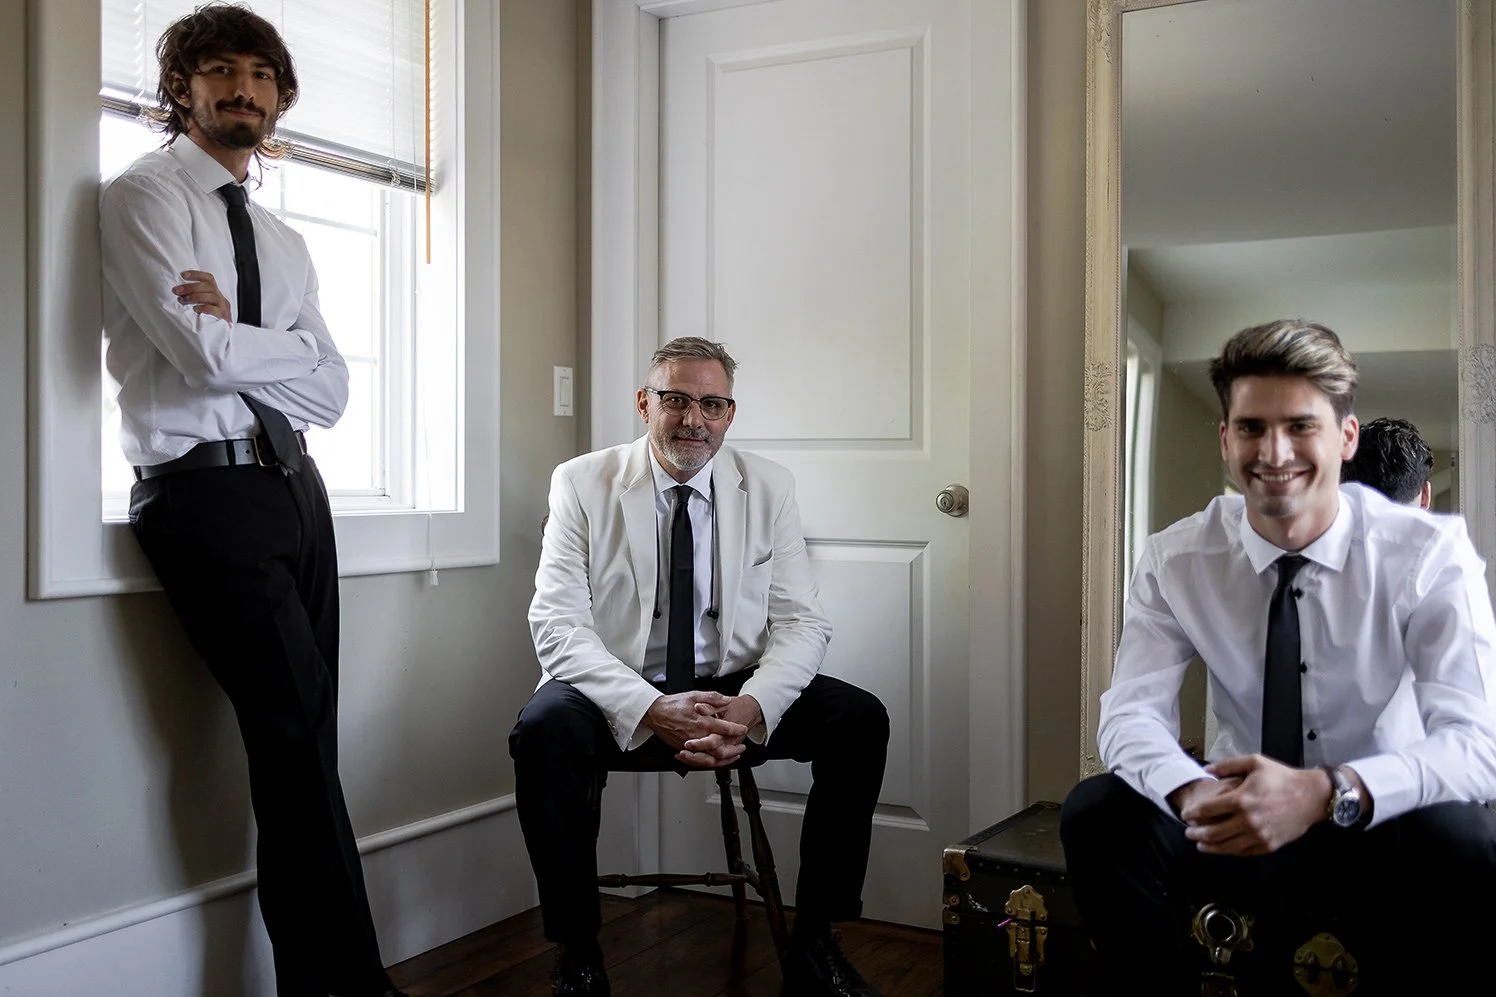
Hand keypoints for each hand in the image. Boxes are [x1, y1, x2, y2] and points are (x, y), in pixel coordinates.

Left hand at [173, 270, 231, 321]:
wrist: (223, 336)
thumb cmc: (209, 320)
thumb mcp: (204, 306)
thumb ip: (196, 298)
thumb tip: (177, 292)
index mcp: (216, 294)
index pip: (209, 279)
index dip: (197, 274)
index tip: (183, 275)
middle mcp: (221, 299)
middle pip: (209, 286)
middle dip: (191, 287)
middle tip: (176, 291)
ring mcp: (223, 308)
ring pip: (212, 296)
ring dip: (195, 296)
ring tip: (182, 300)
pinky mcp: (224, 318)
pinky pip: (215, 310)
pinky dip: (204, 308)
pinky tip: (195, 309)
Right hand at [644, 692, 748, 766]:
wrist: (656, 713)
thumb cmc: (674, 704)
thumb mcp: (695, 695)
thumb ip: (713, 698)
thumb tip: (727, 700)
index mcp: (702, 721)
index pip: (725, 728)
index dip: (737, 729)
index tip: (743, 728)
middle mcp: (697, 736)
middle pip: (720, 749)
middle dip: (734, 749)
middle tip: (742, 747)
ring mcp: (690, 745)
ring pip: (711, 758)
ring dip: (725, 759)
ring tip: (733, 757)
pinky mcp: (684, 749)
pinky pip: (699, 760)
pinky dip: (710, 762)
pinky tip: (716, 759)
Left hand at [1180, 755, 1330, 855]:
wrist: (1312, 797)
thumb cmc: (1281, 778)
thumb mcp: (1254, 762)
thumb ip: (1228, 765)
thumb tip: (1207, 770)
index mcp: (1241, 799)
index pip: (1208, 810)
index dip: (1193, 814)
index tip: (1186, 815)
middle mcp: (1248, 820)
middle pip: (1213, 832)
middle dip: (1197, 833)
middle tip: (1188, 832)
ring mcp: (1259, 835)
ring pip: (1227, 846)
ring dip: (1210, 846)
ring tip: (1200, 844)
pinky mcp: (1268, 845)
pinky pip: (1243, 852)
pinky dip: (1229, 851)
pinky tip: (1222, 848)